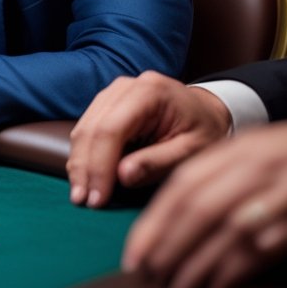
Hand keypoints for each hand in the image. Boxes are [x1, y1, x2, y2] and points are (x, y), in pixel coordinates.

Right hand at [67, 71, 230, 207]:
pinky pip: (86, 129)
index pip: (112, 129)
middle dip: (84, 168)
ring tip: (80, 195)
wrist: (207, 111)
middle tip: (82, 201)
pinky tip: (85, 178)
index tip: (96, 199)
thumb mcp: (193, 151)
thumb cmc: (205, 131)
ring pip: (83, 128)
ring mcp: (112, 92)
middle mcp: (125, 86)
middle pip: (92, 128)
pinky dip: (84, 155)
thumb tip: (122, 176)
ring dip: (79, 163)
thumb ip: (159, 162)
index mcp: (150, 92)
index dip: (99, 166)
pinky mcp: (105, 103)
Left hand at [124, 116, 286, 287]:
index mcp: (235, 150)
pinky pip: (268, 247)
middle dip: (169, 245)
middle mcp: (256, 168)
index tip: (134, 252)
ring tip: (176, 287)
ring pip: (230, 232)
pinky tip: (217, 286)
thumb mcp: (250, 150)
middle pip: (201, 209)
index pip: (182, 187)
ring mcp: (285, 192)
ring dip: (198, 264)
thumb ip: (211, 176)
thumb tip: (165, 215)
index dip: (154, 222)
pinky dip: (238, 268)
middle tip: (149, 272)